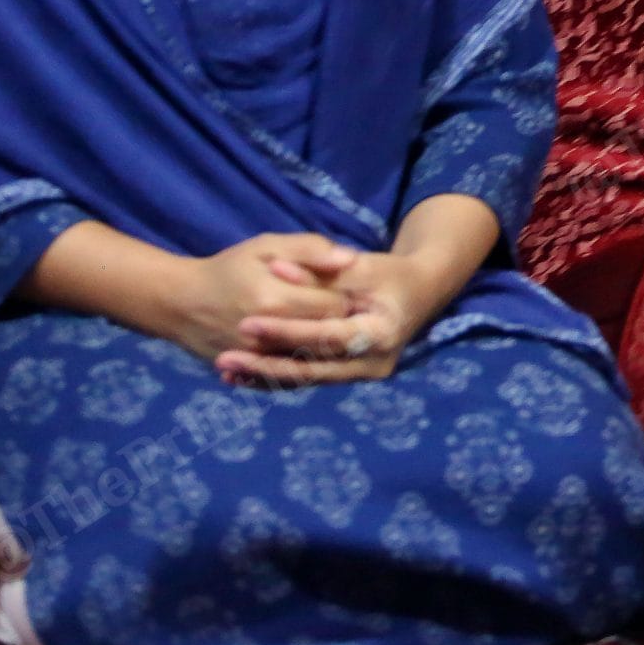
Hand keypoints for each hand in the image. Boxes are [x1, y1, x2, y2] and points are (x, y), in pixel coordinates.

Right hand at [168, 235, 356, 362]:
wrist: (180, 303)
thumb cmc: (228, 269)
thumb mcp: (267, 247)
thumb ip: (310, 250)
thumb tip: (351, 258)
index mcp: (275, 299)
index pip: (335, 308)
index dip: (349, 301)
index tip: (353, 293)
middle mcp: (266, 336)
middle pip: (326, 338)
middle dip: (341, 326)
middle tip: (347, 314)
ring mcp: (257, 360)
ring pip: (311, 362)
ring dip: (324, 349)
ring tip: (330, 332)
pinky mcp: (250, 375)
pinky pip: (289, 379)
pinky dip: (305, 368)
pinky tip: (310, 352)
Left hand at [216, 250, 439, 386]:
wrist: (419, 293)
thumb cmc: (389, 274)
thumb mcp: (360, 265)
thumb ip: (319, 270)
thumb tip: (278, 269)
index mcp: (381, 334)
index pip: (326, 336)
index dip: (286, 332)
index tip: (246, 323)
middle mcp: (374, 364)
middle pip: (313, 368)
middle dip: (266, 364)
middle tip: (225, 358)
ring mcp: (362, 375)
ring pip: (307, 379)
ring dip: (265, 376)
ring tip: (226, 370)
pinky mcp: (349, 376)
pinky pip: (308, 379)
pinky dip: (275, 377)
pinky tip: (241, 376)